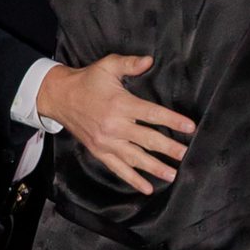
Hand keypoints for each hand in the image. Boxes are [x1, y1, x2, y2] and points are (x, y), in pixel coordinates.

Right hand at [39, 52, 193, 193]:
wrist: (59, 98)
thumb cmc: (86, 81)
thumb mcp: (107, 65)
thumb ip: (129, 63)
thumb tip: (149, 61)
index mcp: (120, 105)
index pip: (152, 114)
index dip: (173, 121)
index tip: (189, 128)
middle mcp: (114, 127)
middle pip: (147, 140)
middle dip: (169, 148)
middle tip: (185, 155)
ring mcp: (106, 142)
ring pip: (135, 158)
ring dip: (155, 168)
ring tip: (172, 174)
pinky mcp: (99, 152)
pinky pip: (118, 169)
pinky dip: (133, 180)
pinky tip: (147, 188)